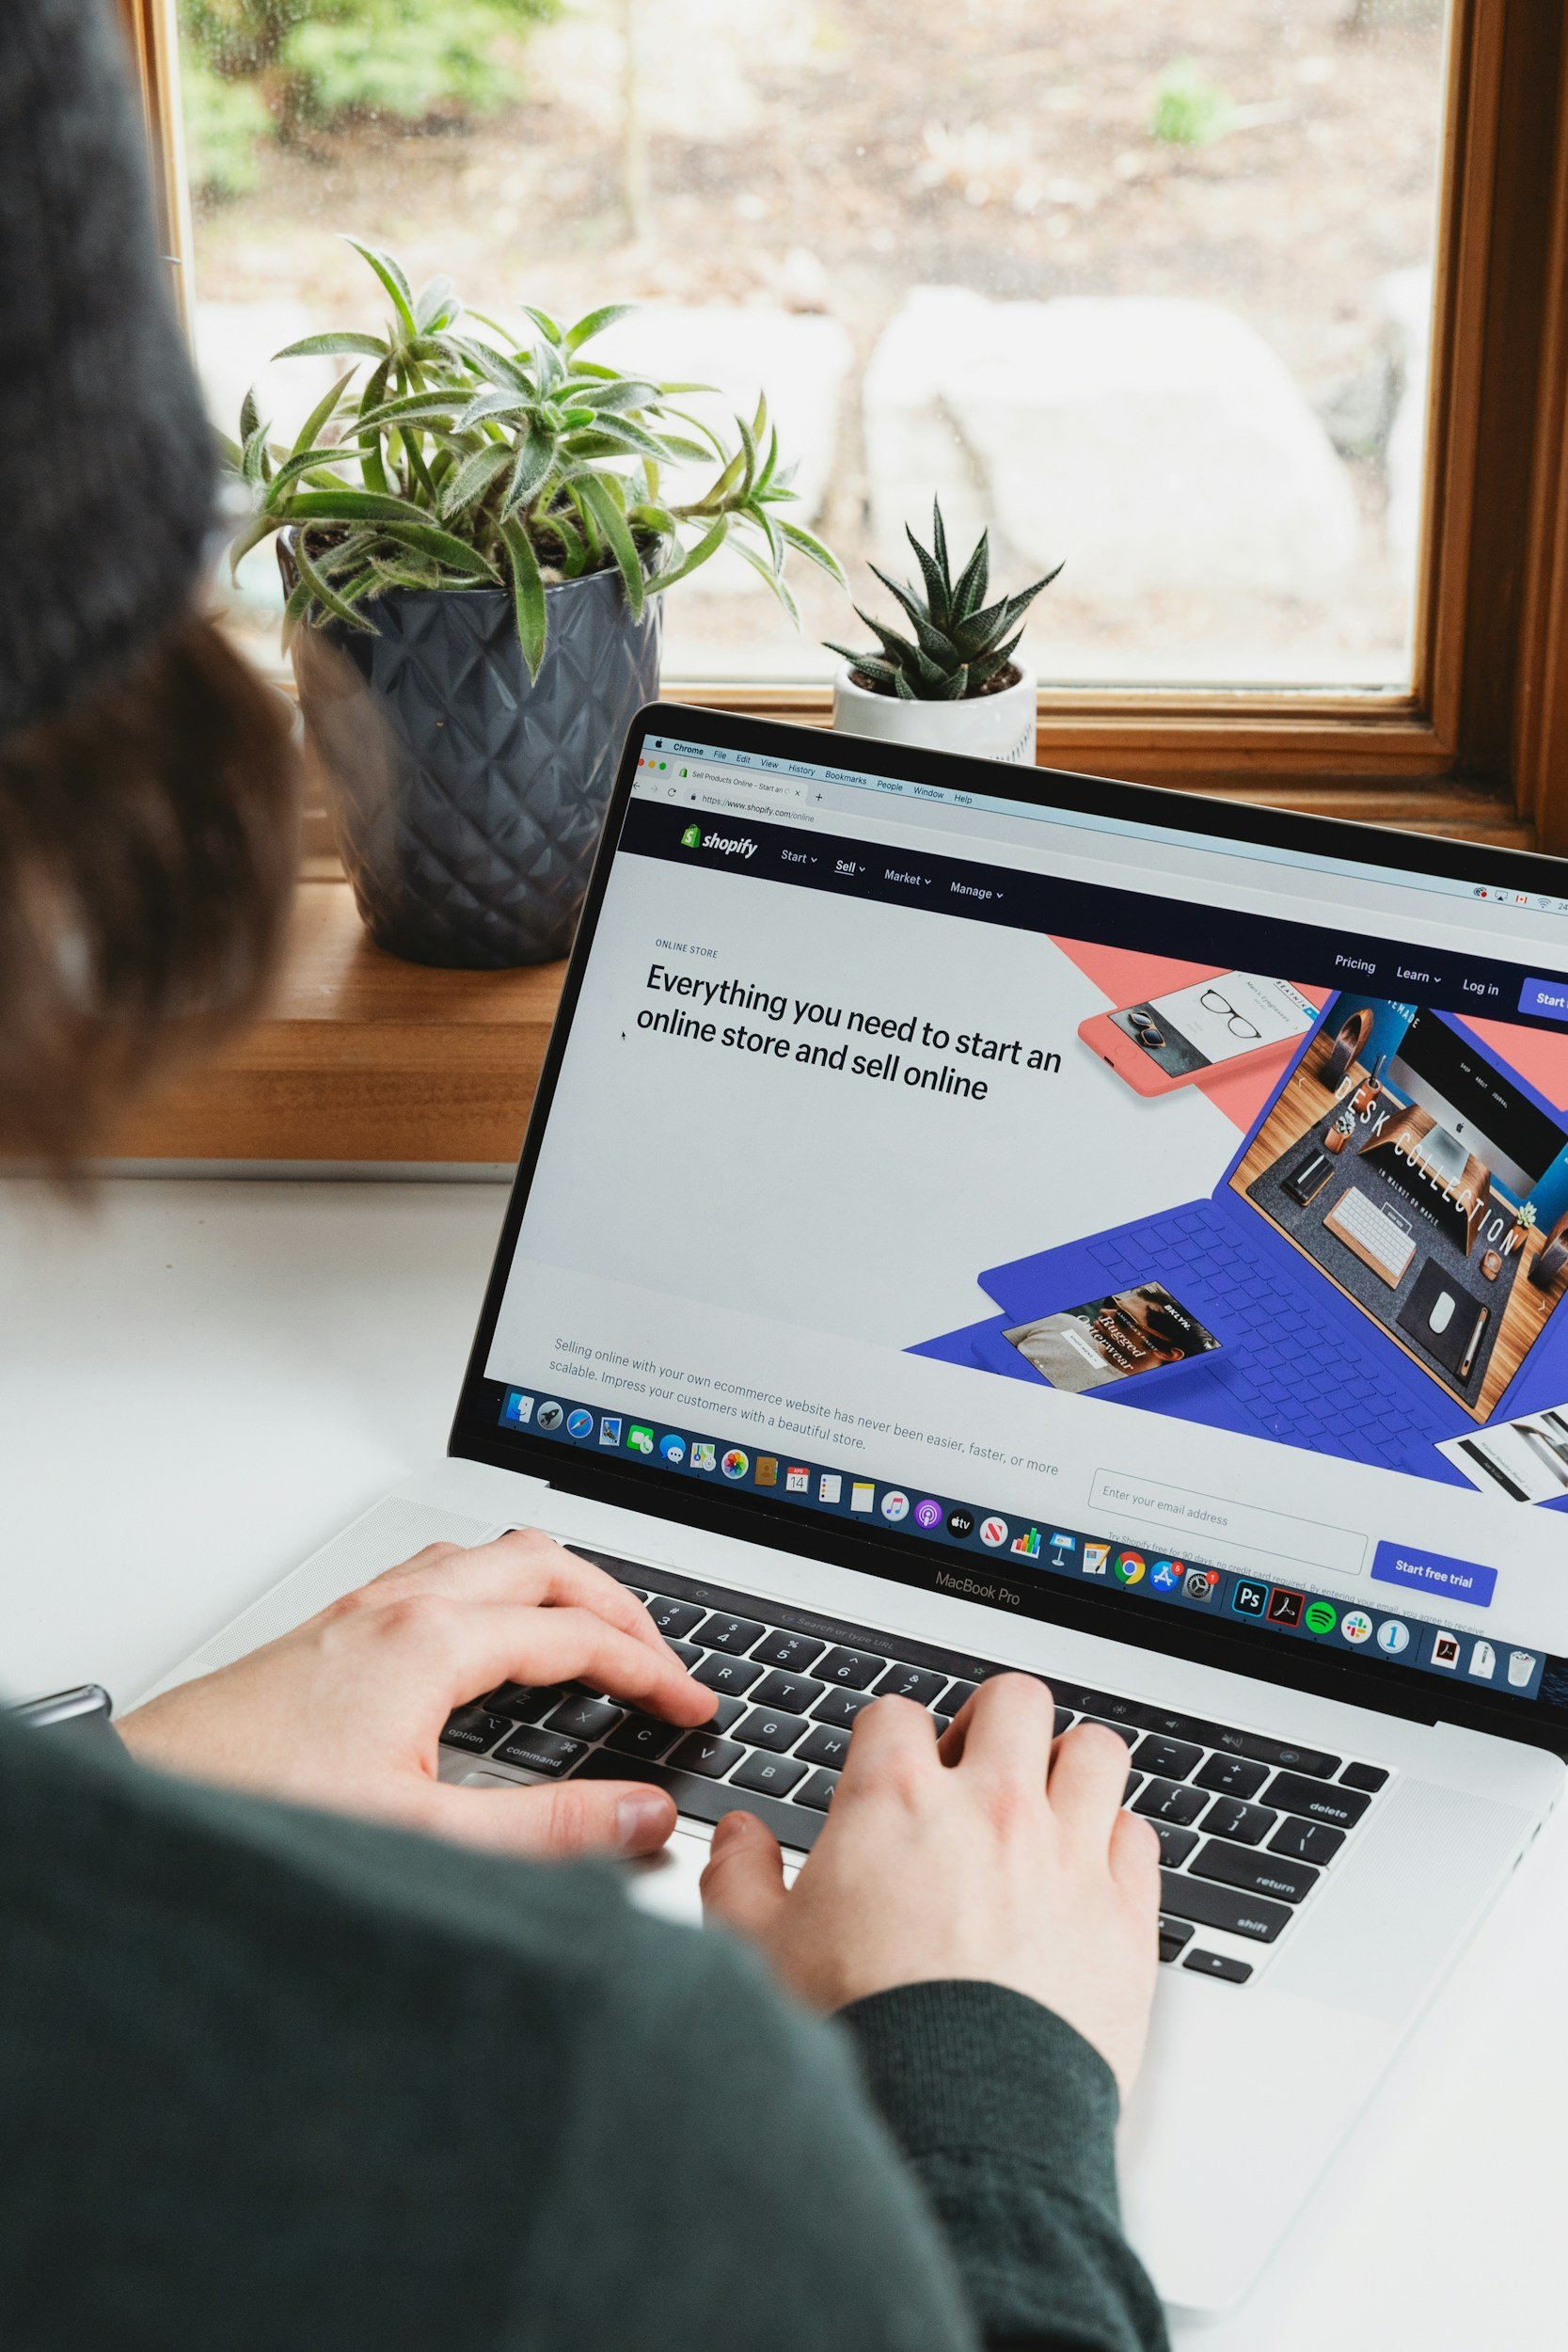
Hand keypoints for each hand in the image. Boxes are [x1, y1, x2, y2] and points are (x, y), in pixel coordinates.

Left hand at [118, 1530, 715, 1860]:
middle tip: (662, 1661)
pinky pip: (442, 1573)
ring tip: (595, 1635)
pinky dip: (499, 1591)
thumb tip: (642, 1814)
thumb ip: (548, 1830)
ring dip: (556, 1585)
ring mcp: (361, 1608)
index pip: (577, 1636)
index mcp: (432, 1641)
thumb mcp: (425, 1835)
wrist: (148, 1801)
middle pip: (544, 1563)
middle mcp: (399, 1606)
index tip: (691, 1706)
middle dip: (618, 1607)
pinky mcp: (333, 1627)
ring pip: (490, 1556)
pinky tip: (491, 1640)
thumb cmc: (258, 1811)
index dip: (651, 1670)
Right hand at [700, 1677, 1160, 2096]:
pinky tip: (1086, 1874)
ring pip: (1095, 1752)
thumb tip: (738, 1838)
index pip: (897, 1713)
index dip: (887, 1740)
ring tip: (1045, 1806)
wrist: (954, 2127)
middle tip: (976, 1768)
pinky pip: (1140, 1837)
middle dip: (992, 1724)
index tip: (887, 1771)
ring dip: (1069, 1770)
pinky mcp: (1125, 1917)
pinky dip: (1115, 1844)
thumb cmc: (862, 2040)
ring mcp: (1068, 1857)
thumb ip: (740, 1878)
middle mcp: (991, 1809)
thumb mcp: (760, 1954)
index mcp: (897, 1801)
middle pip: (1014, 1700)